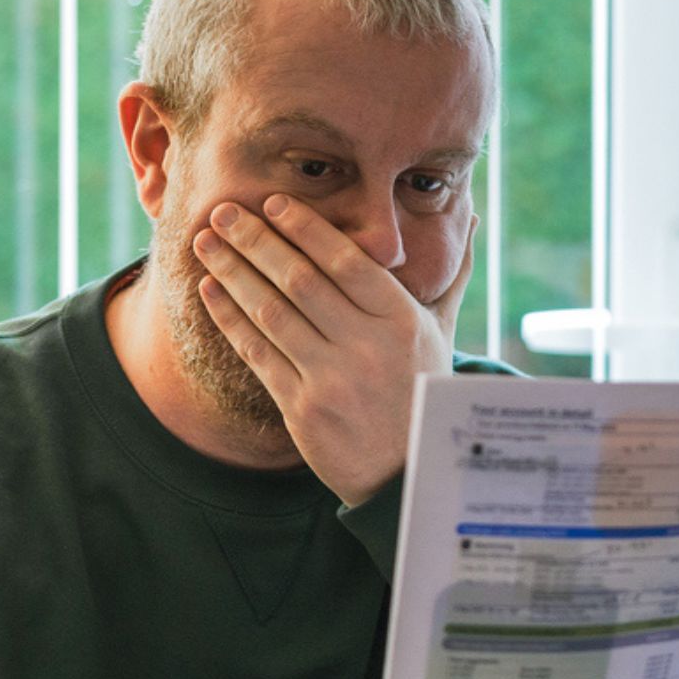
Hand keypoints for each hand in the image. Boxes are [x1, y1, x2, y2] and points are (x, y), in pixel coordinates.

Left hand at [194, 194, 476, 505]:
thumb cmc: (426, 393)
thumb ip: (450, 276)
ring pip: (271, 313)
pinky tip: (211, 291)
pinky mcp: (302, 410)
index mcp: (402, 321)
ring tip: (205, 243)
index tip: (273, 202)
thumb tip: (473, 218)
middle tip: (222, 211)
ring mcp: (332, 380)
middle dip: (256, 241)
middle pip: (300, 281)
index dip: (306, 228)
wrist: (410, 475)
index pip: (347, 262)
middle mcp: (367, 347)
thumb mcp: (443, 334)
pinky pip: (258, 354)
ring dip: (233, 273)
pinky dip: (231, 319)